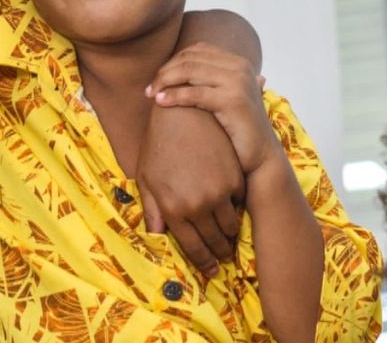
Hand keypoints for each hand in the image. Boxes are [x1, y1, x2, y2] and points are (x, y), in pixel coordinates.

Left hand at [137, 104, 243, 276]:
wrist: (182, 116)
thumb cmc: (158, 145)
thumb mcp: (146, 177)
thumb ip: (153, 209)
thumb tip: (156, 235)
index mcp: (173, 208)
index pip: (192, 247)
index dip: (203, 262)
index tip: (211, 270)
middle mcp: (197, 204)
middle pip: (214, 241)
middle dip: (219, 253)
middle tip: (222, 258)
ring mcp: (218, 192)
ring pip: (231, 226)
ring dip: (230, 235)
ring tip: (228, 238)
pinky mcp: (235, 178)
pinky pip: (240, 204)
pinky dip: (236, 210)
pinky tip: (232, 210)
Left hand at [148, 43, 280, 175]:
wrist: (261, 156)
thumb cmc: (237, 129)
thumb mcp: (222, 97)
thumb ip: (207, 80)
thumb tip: (176, 67)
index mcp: (238, 63)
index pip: (196, 51)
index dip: (172, 62)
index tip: (157, 79)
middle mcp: (240, 68)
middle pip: (189, 59)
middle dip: (164, 72)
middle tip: (149, 89)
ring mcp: (238, 82)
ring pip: (189, 71)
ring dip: (164, 81)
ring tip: (151, 94)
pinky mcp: (233, 101)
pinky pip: (194, 93)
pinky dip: (173, 95)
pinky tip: (160, 102)